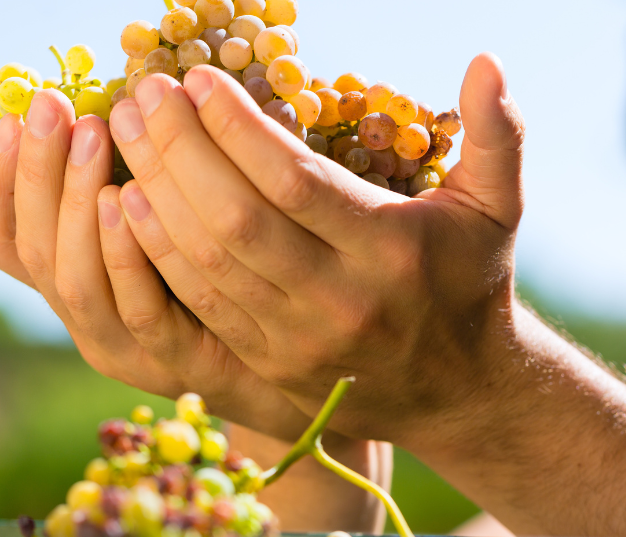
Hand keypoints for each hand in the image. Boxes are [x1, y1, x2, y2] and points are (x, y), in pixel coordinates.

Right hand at [0, 89, 310, 440]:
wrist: (284, 366)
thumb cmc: (227, 282)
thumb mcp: (170, 233)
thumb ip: (139, 191)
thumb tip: (120, 107)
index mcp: (78, 288)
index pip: (9, 240)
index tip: (8, 119)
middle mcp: (89, 322)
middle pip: (36, 250)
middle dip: (37, 174)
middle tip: (50, 109)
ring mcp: (130, 348)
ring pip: (76, 280)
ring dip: (77, 202)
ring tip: (90, 138)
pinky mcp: (178, 360)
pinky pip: (140, 308)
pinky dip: (127, 254)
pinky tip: (129, 201)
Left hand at [109, 53, 524, 444]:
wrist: (460, 387)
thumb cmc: (472, 279)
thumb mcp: (498, 206)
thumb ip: (497, 133)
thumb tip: (487, 59)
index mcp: (391, 253)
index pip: (295, 183)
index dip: (236, 127)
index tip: (197, 80)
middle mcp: (341, 302)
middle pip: (236, 220)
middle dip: (179, 150)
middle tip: (144, 94)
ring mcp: (300, 342)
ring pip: (207, 262)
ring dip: (157, 191)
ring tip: (127, 133)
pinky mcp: (272, 365)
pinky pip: (201, 304)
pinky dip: (159, 252)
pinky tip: (133, 202)